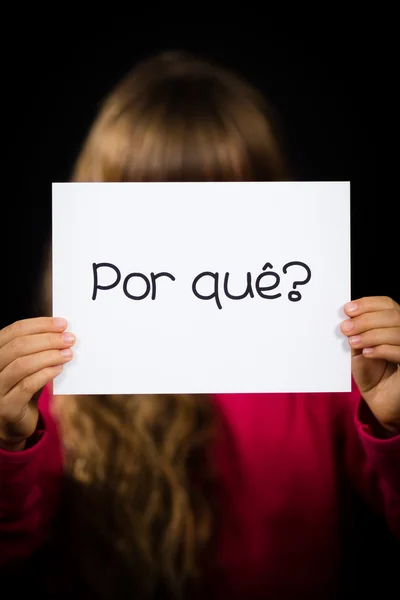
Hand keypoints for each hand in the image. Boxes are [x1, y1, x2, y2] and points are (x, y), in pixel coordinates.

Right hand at [0, 317, 74, 448]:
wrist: (13, 423)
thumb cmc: (22, 388)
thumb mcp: (27, 365)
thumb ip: (38, 349)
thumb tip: (63, 332)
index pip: (14, 331)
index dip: (40, 325)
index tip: (62, 324)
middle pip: (18, 346)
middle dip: (48, 339)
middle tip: (69, 339)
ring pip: (22, 365)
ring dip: (50, 356)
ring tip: (68, 354)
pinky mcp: (6, 408)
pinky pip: (27, 386)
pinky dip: (46, 374)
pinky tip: (59, 369)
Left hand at [341, 296, 399, 431]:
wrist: (378, 397)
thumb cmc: (369, 369)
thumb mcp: (359, 346)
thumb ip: (356, 331)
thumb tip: (346, 317)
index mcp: (395, 322)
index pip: (387, 303)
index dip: (368, 304)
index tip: (347, 309)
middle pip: (393, 315)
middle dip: (366, 319)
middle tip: (345, 327)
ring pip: (397, 332)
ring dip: (371, 334)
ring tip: (352, 341)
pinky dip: (381, 349)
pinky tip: (366, 352)